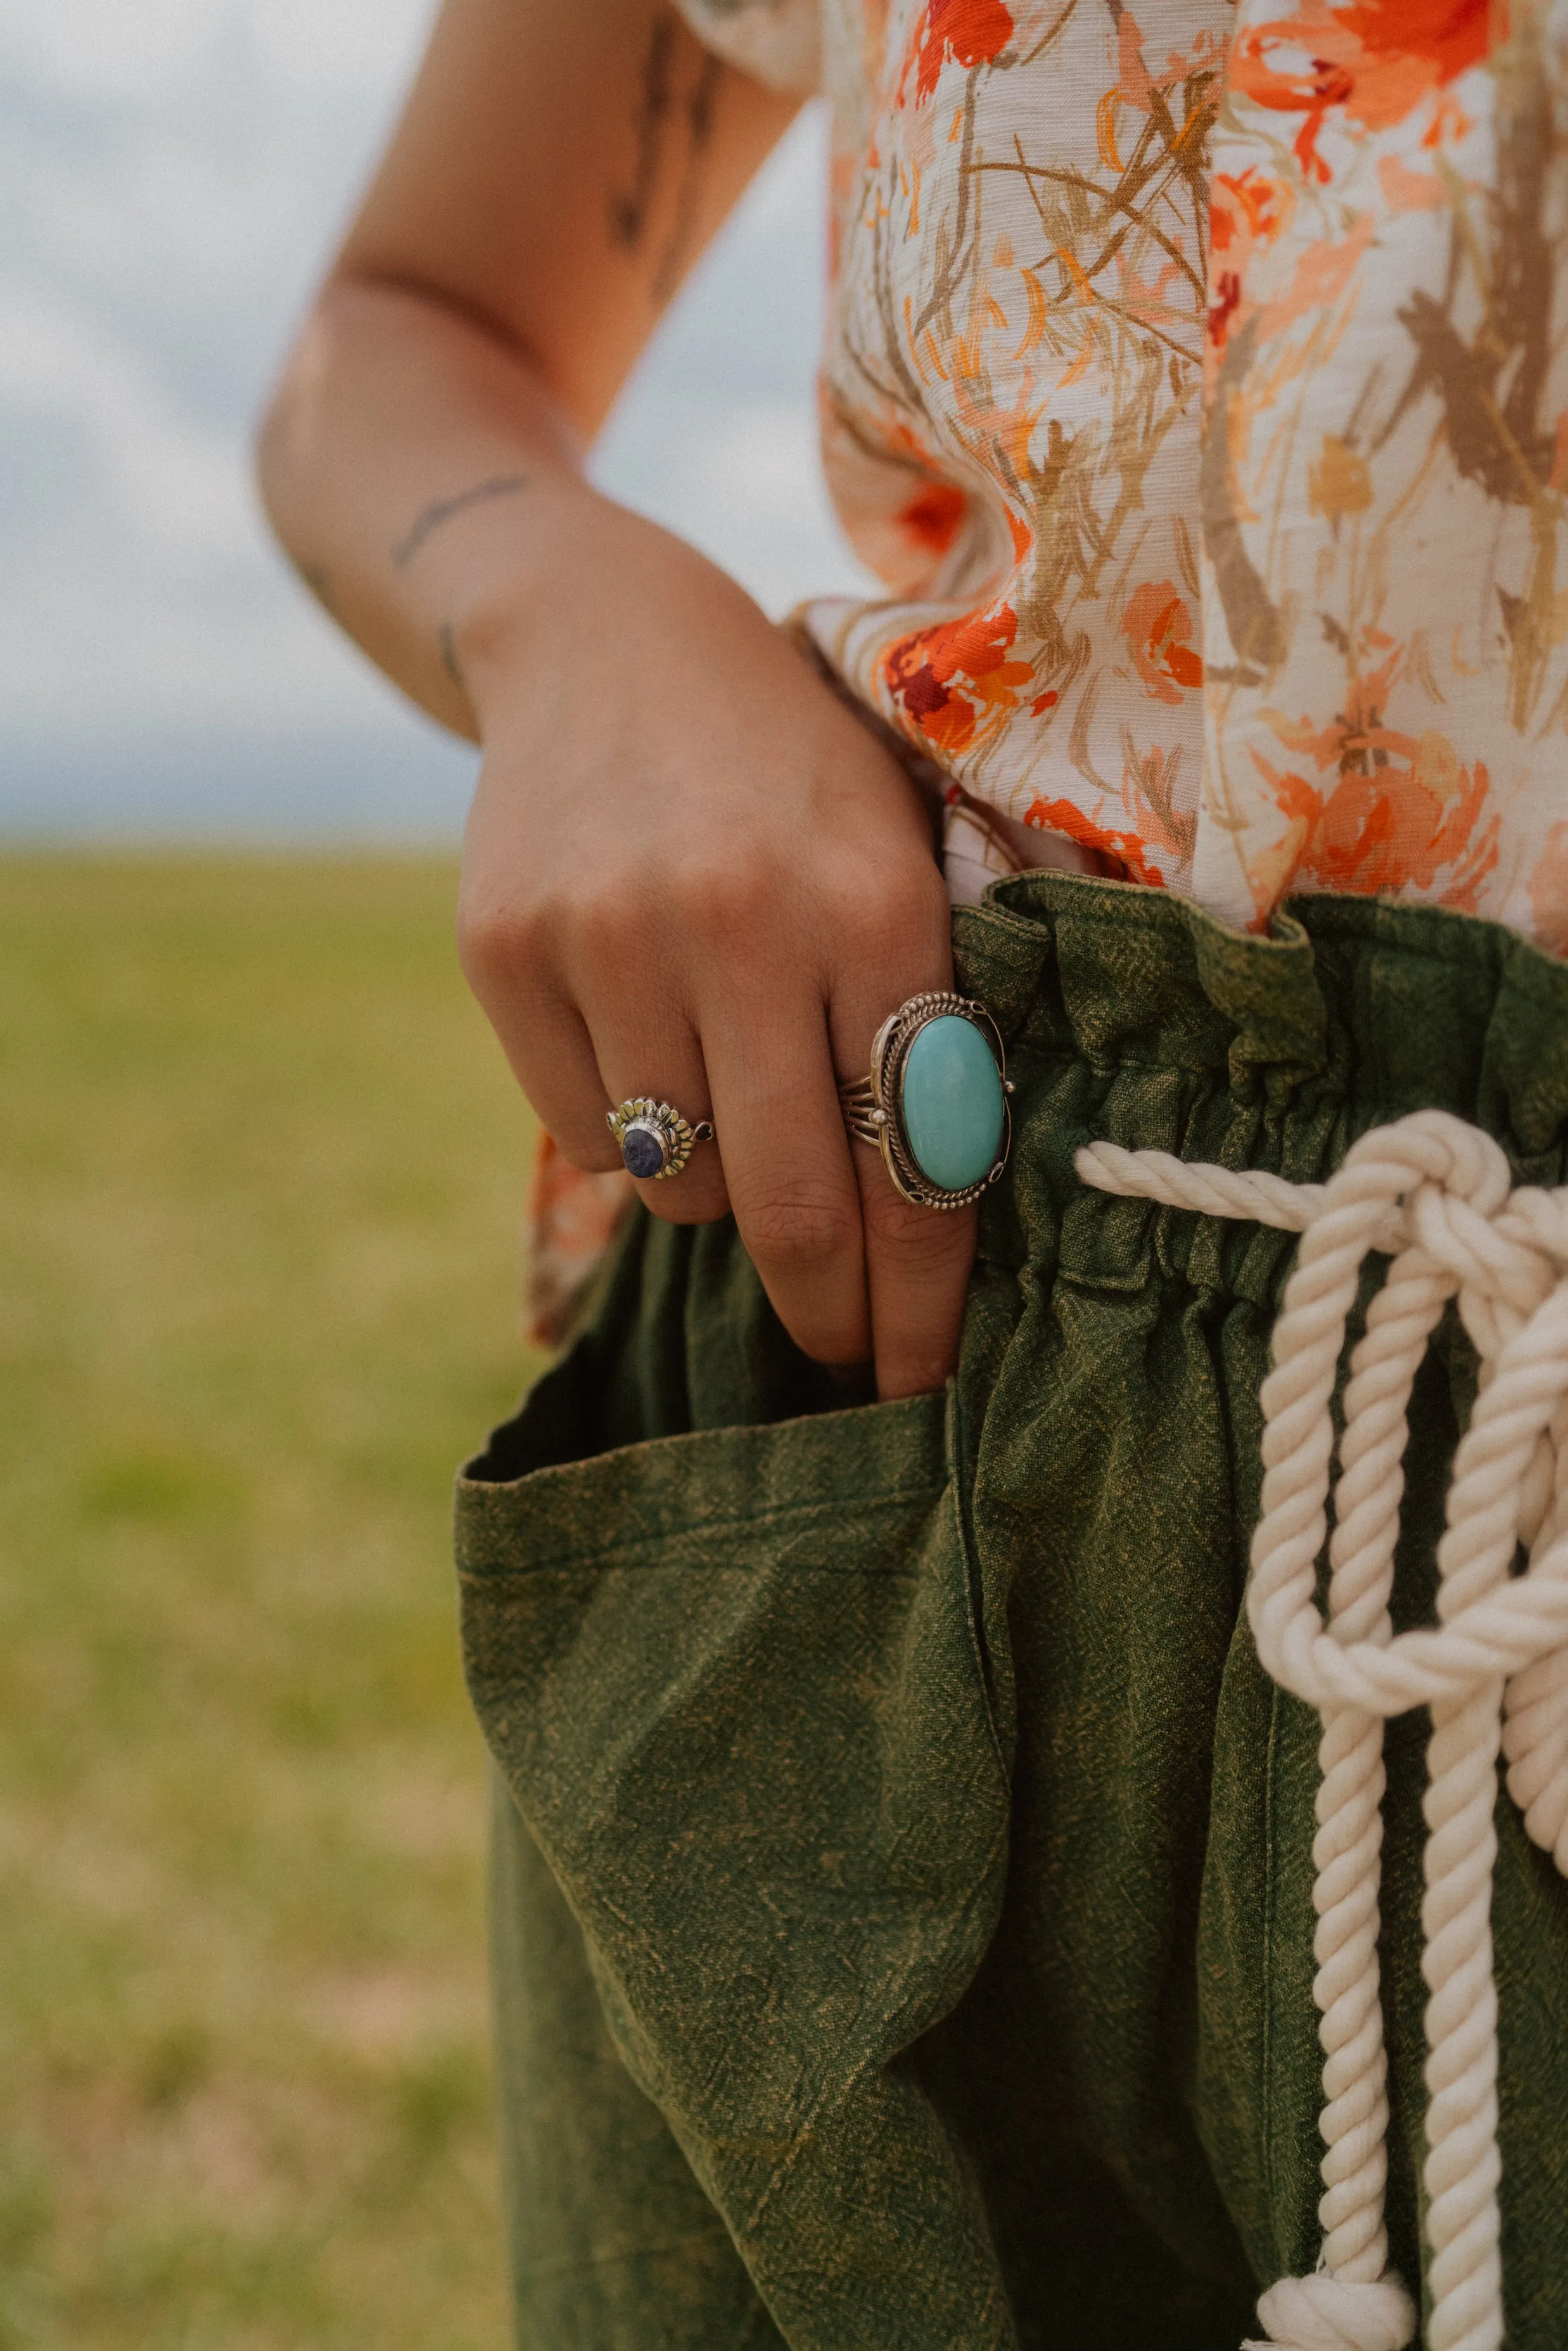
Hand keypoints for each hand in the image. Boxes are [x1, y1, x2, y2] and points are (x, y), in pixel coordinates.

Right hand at [454, 484, 974, 1398]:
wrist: (601, 638)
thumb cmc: (787, 773)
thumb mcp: (894, 849)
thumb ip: (923, 1011)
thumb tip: (934, 1222)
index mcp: (873, 899)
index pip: (918, 1158)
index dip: (922, 1301)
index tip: (920, 1383)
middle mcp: (741, 920)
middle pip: (793, 1206)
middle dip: (828, 1309)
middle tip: (841, 1350)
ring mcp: (608, 936)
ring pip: (683, 1182)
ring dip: (725, 1184)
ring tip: (732, 1093)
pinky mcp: (504, 952)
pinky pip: (586, 1138)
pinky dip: (631, 1137)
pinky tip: (648, 1047)